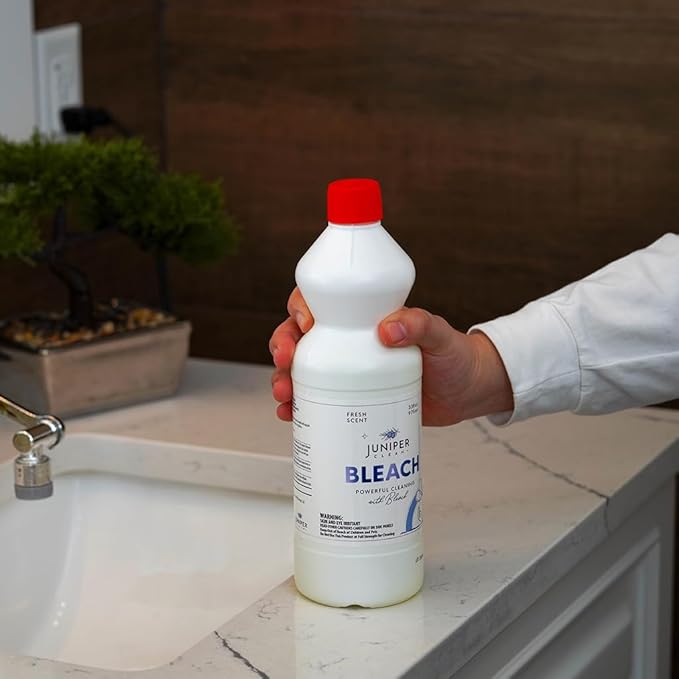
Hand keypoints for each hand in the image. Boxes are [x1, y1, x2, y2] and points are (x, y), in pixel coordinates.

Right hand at [269, 288, 512, 425]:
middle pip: (300, 336)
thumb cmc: (453, 356)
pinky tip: (292, 417)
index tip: (305, 324)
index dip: (302, 308)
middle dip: (282, 347)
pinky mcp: (350, 400)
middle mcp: (348, 342)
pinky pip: (316, 400)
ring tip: (285, 398)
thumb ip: (420, 324)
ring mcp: (346, 372)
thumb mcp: (440, 336)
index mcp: (364, 318)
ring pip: (301, 370)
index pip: (322, 302)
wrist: (465, 393)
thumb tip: (389, 327)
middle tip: (285, 363)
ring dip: (284, 381)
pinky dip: (299, 408)